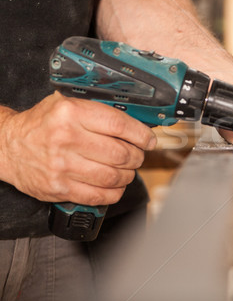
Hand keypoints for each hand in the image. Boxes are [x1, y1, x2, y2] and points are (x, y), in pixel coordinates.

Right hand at [0, 92, 155, 204]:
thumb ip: (98, 112)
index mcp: (71, 113)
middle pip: (121, 153)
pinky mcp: (59, 188)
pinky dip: (114, 192)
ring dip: (128, 175)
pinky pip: (99, 195)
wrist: (7, 146)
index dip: (141, 135)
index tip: (149, 140)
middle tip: (137, 156)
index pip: (119, 125)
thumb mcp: (66, 105)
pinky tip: (115, 185)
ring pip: (113, 176)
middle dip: (137, 157)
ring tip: (127, 170)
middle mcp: (66, 139)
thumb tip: (137, 124)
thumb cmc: (42, 125)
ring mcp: (62, 166)